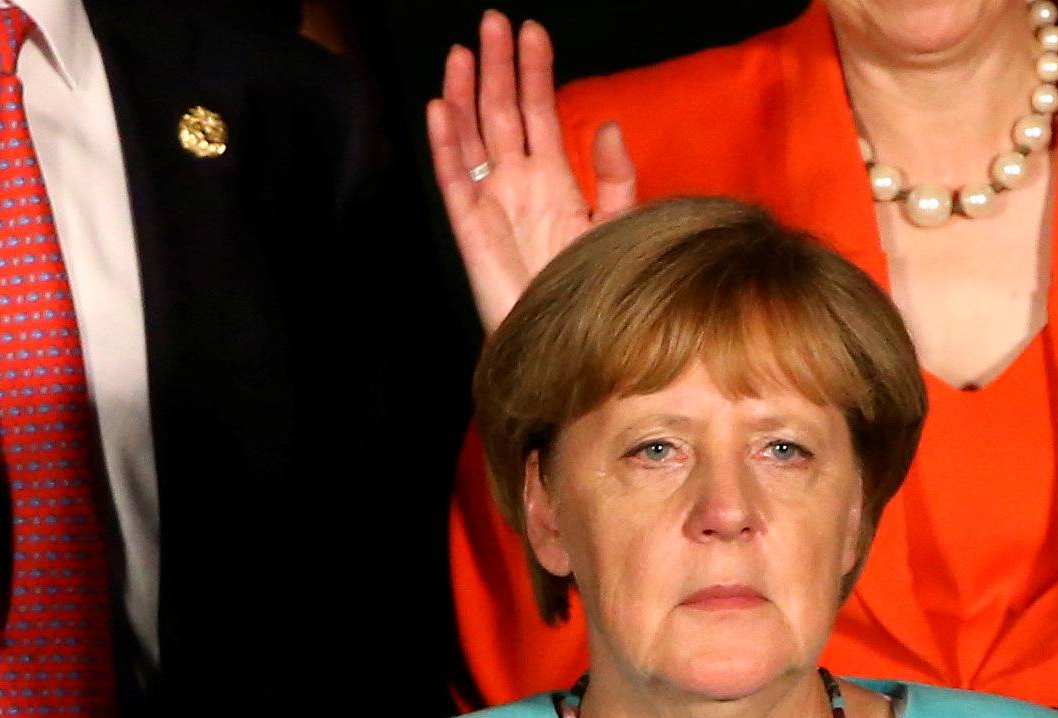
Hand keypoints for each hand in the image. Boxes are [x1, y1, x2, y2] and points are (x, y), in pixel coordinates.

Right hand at [426, 11, 636, 332]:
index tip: (532, 31)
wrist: (568, 345)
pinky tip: (439, 107)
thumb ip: (614, 177)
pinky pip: (452, 180)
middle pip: (501, 114)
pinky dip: (445, 144)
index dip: (535, 72)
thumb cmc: (596, 293)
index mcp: (554, 181)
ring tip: (462, 51)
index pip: (539, 113)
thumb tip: (606, 124)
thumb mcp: (619, 226)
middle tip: (492, 21)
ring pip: (472, 138)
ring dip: (464, 94)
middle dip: (496, 67)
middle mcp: (518, 186)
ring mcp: (491, 206)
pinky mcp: (470, 231)